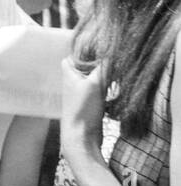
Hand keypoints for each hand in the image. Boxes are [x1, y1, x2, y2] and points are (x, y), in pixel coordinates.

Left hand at [61, 56, 107, 171]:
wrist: (81, 137)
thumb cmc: (83, 109)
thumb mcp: (95, 83)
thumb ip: (103, 67)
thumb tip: (113, 52)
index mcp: (68, 72)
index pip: (76, 53)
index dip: (87, 49)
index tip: (104, 48)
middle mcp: (73, 80)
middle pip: (88, 65)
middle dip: (101, 63)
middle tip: (114, 62)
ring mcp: (81, 92)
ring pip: (96, 77)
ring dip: (106, 76)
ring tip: (117, 76)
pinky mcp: (90, 103)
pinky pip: (101, 90)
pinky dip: (108, 88)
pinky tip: (116, 90)